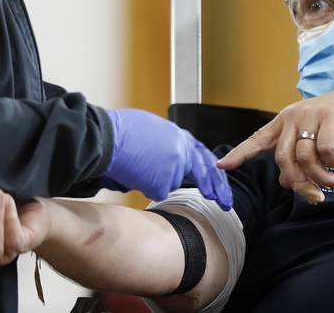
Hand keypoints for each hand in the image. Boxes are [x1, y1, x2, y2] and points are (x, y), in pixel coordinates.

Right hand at [103, 108, 232, 209]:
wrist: (107, 138)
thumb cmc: (120, 131)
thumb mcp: (151, 130)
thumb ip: (165, 145)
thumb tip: (166, 161)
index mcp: (178, 135)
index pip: (202, 155)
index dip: (212, 171)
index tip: (219, 183)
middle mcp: (181, 150)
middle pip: (204, 173)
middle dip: (217, 189)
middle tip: (225, 204)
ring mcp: (175, 167)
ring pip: (170, 183)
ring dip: (156, 180)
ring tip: (137, 166)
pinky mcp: (164, 182)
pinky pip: (156, 192)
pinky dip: (144, 187)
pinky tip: (134, 173)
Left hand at [217, 77, 333, 202]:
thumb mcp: (319, 145)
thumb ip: (302, 160)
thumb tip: (286, 182)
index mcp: (286, 122)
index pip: (257, 139)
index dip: (240, 153)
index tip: (222, 166)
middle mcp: (293, 116)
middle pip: (282, 159)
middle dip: (299, 183)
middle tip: (317, 197)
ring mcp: (311, 114)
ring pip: (304, 158)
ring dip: (321, 178)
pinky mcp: (331, 116)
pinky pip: (325, 149)